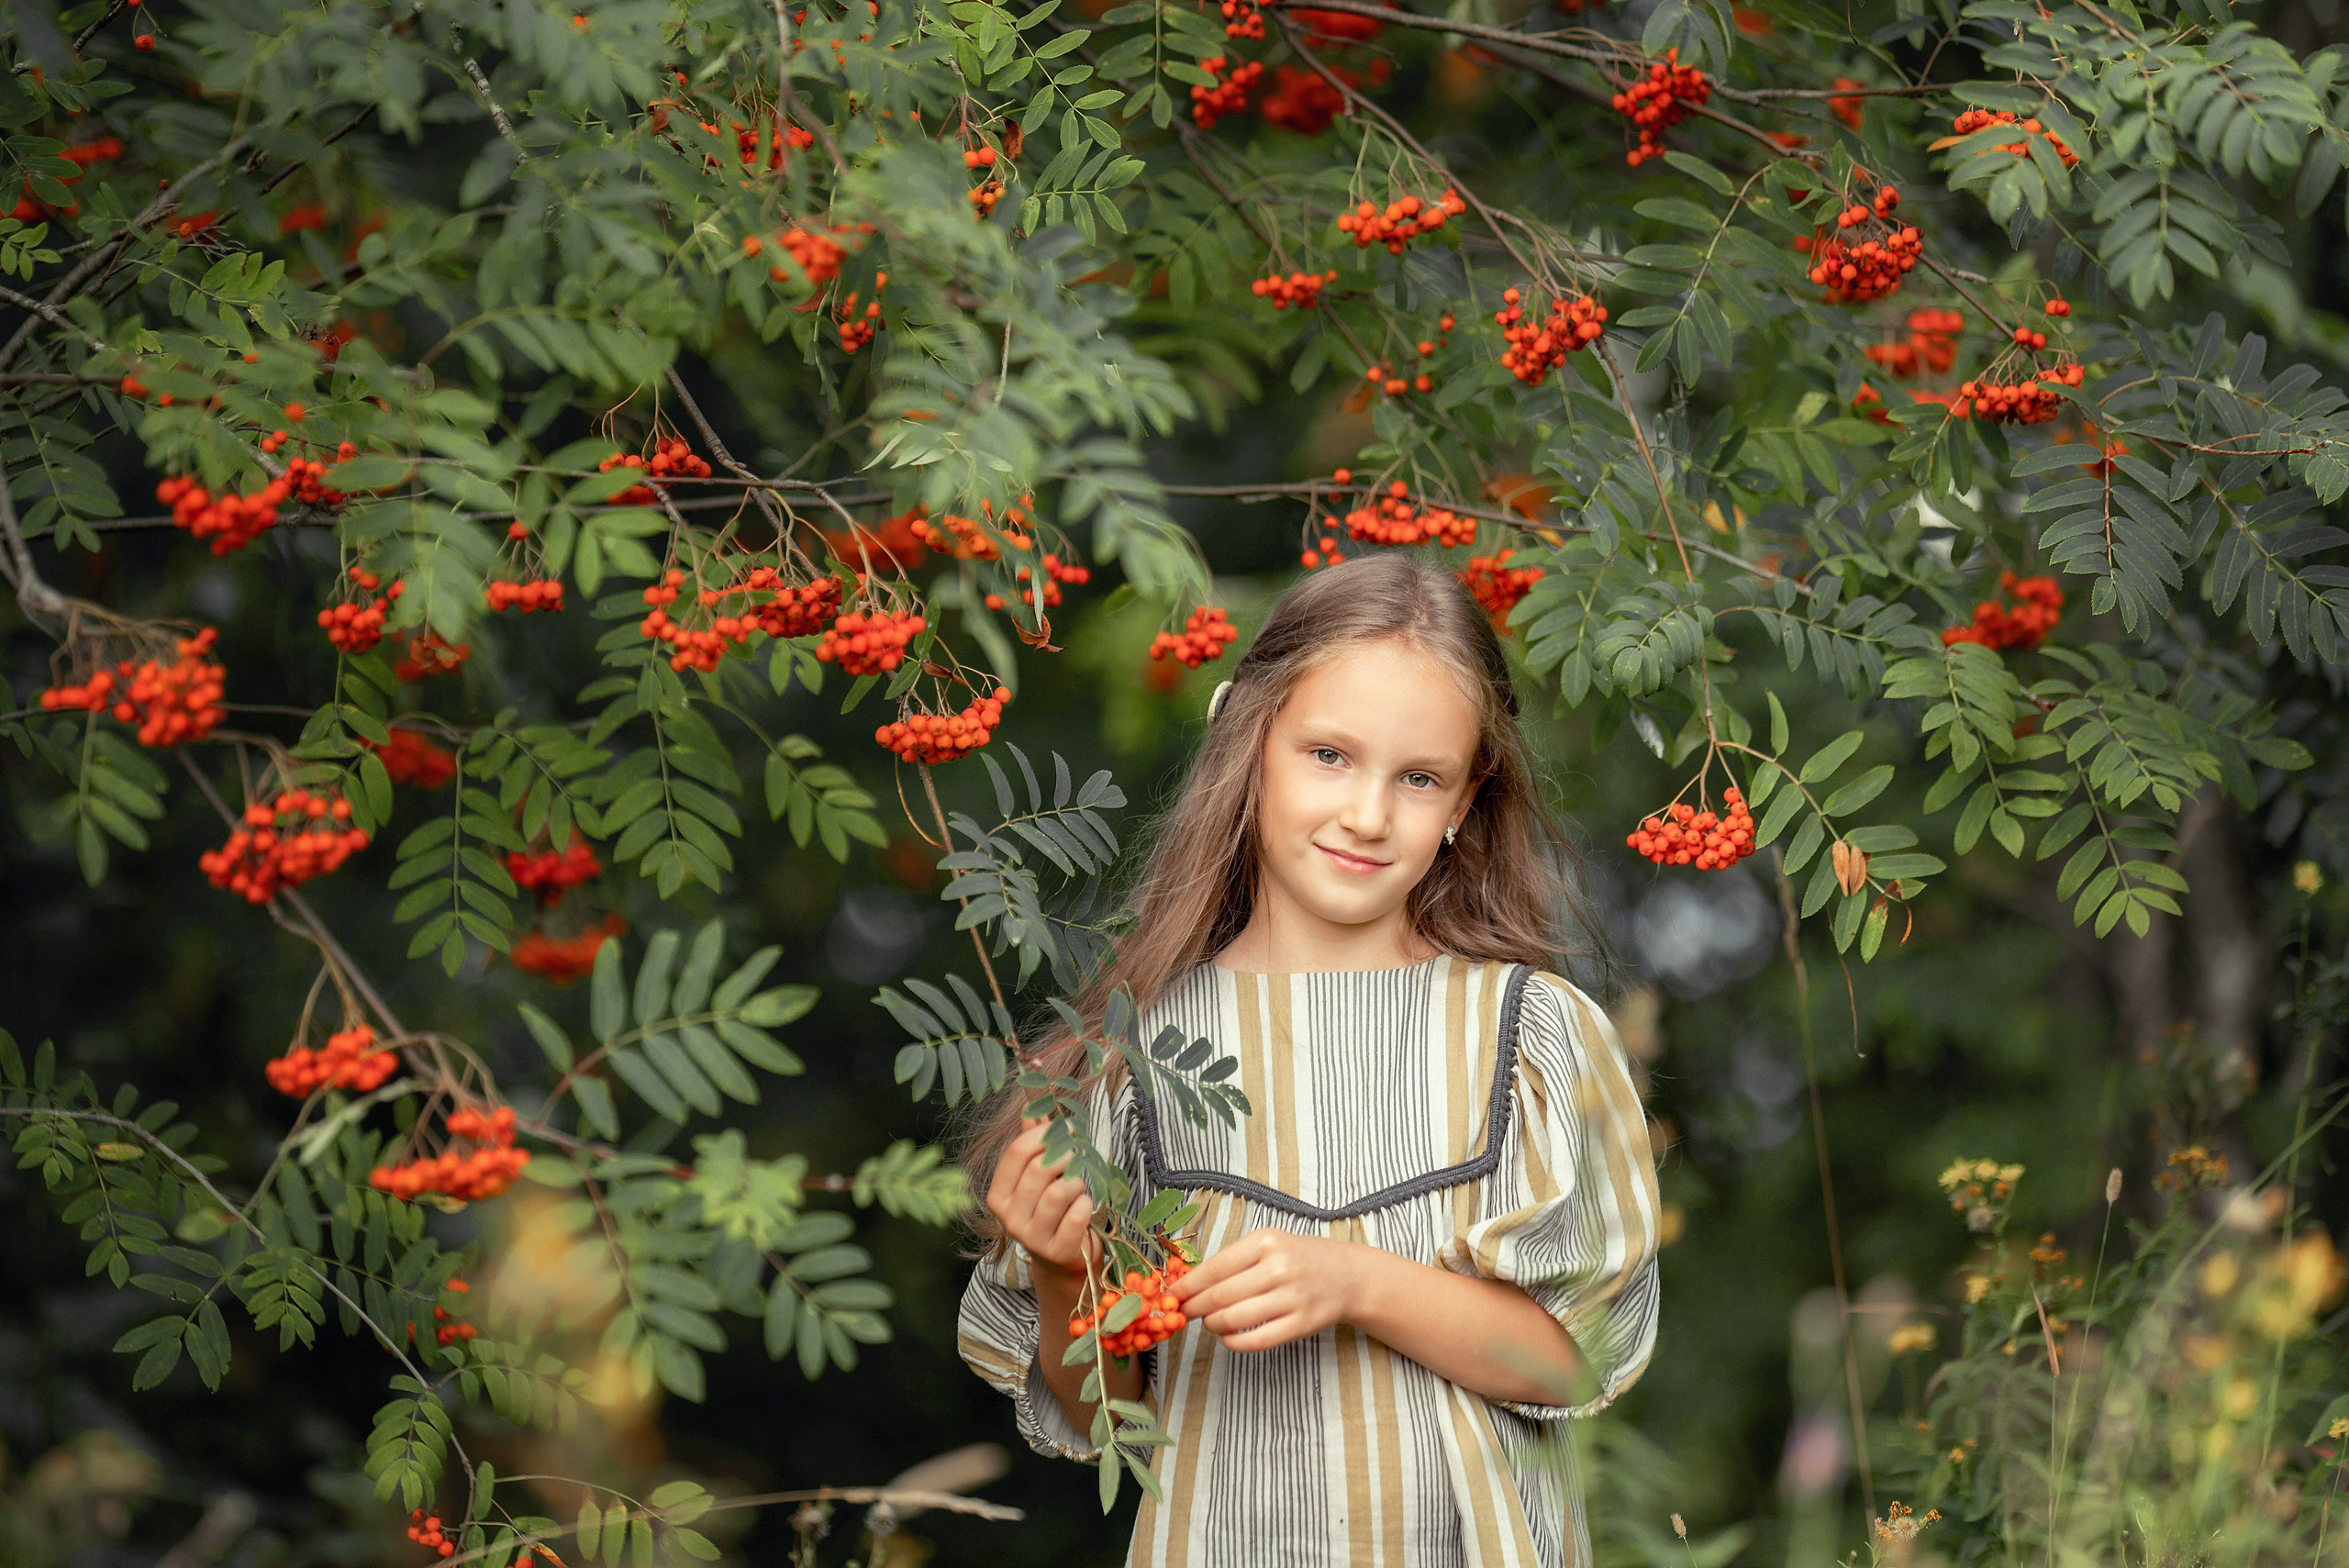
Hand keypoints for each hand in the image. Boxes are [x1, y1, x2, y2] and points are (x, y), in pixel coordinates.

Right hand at [983, 1118, 1099, 1280]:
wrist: (1061, 1260)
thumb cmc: (1050, 1211)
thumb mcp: (1036, 1179)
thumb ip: (1033, 1144)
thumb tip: (1031, 1107)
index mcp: (998, 1195)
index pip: (1017, 1153)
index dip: (1044, 1134)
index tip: (1067, 1128)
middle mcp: (1009, 1218)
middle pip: (1039, 1169)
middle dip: (1067, 1156)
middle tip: (1078, 1156)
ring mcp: (1031, 1237)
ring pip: (1060, 1191)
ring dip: (1078, 1182)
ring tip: (1078, 1187)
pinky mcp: (1056, 1250)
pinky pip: (1078, 1214)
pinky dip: (1087, 1204)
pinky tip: (1084, 1208)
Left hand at [1170, 1228, 1362, 1352]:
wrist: (1347, 1275)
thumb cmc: (1299, 1258)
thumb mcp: (1269, 1244)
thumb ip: (1234, 1260)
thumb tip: (1189, 1282)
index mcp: (1265, 1242)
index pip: (1214, 1268)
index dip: (1188, 1285)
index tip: (1173, 1295)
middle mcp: (1278, 1267)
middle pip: (1219, 1296)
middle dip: (1194, 1308)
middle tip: (1184, 1313)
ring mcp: (1291, 1297)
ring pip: (1234, 1319)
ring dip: (1213, 1325)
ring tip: (1210, 1323)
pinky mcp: (1301, 1324)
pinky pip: (1256, 1341)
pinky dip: (1234, 1343)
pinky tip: (1228, 1338)